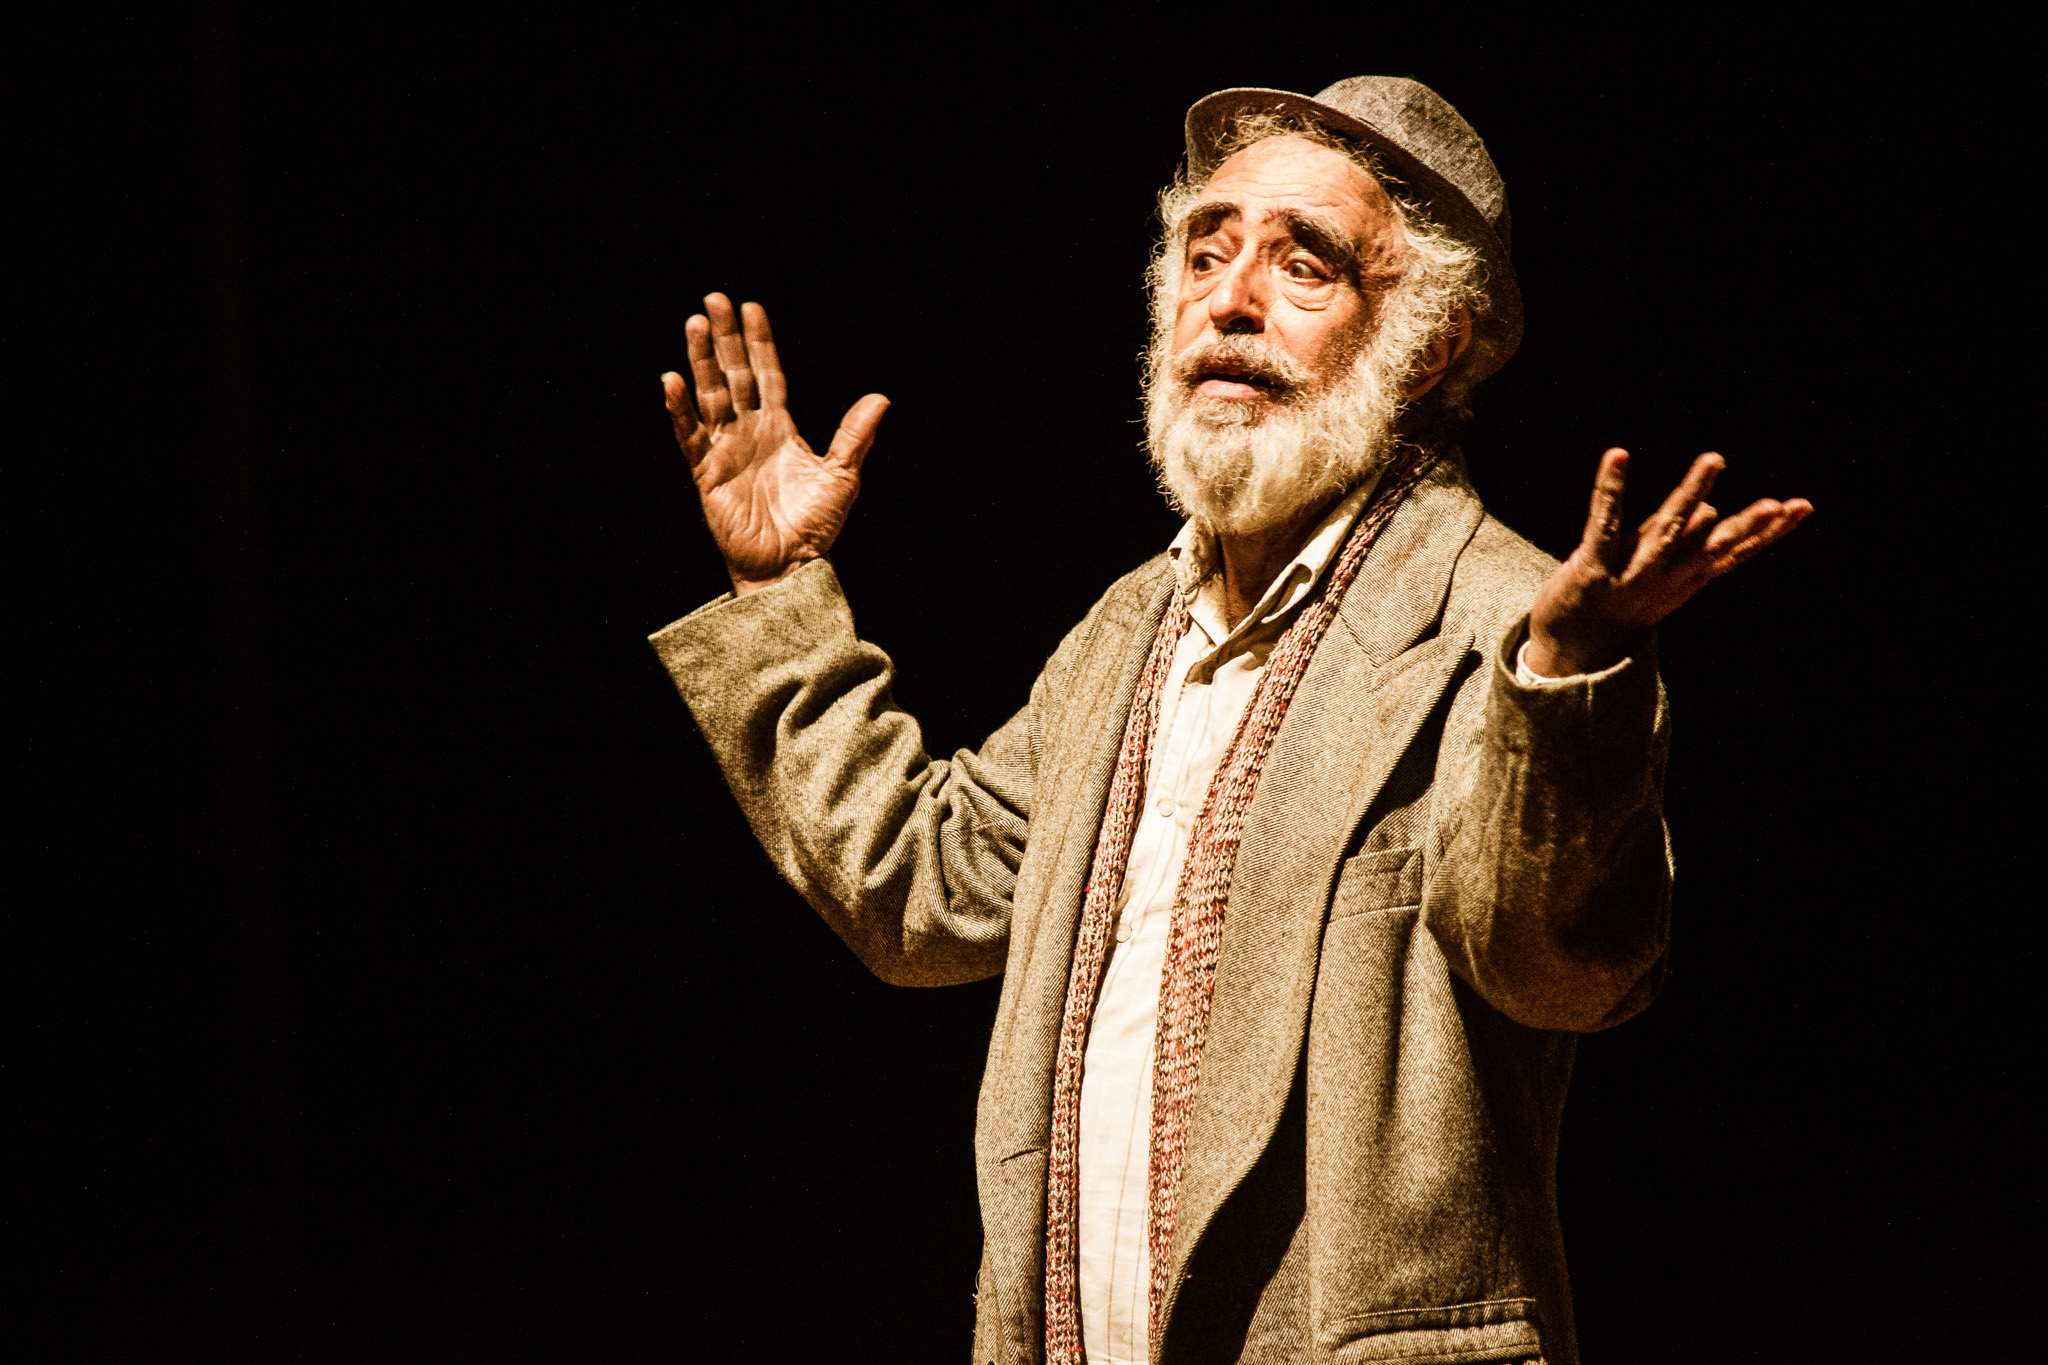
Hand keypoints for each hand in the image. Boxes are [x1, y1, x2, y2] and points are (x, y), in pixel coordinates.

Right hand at [662, 294, 888, 594]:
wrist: (791, 566)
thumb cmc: (816, 526)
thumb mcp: (843, 476)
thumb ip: (855, 436)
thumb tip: (880, 399)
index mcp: (780, 428)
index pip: (768, 375)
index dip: (760, 343)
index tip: (752, 308)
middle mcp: (750, 432)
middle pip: (734, 375)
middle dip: (724, 338)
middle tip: (713, 300)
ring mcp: (726, 450)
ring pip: (710, 395)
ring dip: (700, 361)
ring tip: (694, 325)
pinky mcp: (706, 473)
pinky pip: (689, 436)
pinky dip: (680, 410)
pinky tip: (672, 381)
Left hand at [1526, 449, 1811, 676]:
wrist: (1568, 651)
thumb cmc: (1616, 604)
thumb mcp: (1657, 577)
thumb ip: (1681, 543)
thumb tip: (1712, 510)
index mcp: (1684, 580)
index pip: (1734, 553)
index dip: (1767, 532)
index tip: (1802, 507)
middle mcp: (1663, 579)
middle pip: (1710, 546)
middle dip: (1746, 525)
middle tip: (1777, 503)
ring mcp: (1628, 574)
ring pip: (1666, 530)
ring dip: (1690, 493)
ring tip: (1715, 459)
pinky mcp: (1590, 567)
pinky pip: (1603, 523)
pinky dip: (1611, 488)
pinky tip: (1617, 456)